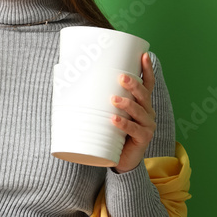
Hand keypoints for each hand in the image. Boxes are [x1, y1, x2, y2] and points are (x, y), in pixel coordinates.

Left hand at [110, 52, 155, 173]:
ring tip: (113, 99)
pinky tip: (114, 119)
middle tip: (121, 77)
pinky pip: (134, 130)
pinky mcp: (143, 139)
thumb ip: (100, 101)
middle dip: (134, 85)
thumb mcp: (109, 114)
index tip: (144, 55)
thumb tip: (68, 81)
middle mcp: (148, 112)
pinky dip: (124, 124)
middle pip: (144, 95)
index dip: (148, 70)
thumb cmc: (113, 133)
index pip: (148, 84)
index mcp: (142, 104)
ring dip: (127, 103)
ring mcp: (147, 126)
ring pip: (139, 111)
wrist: (122, 160)